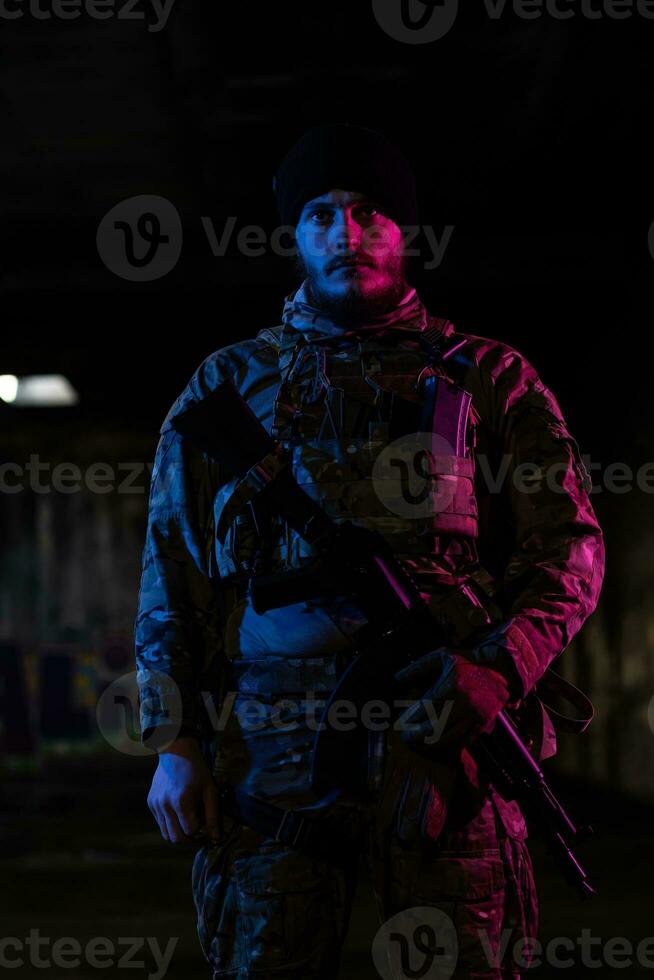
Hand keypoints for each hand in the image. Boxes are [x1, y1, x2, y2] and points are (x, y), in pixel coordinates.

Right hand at [147, 736, 221, 844]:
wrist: (176, 752)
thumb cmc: (197, 770)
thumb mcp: (210, 790)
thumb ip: (213, 815)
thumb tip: (216, 838)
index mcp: (182, 802)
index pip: (190, 831)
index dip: (201, 833)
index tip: (207, 829)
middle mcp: (165, 806)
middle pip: (175, 838)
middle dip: (188, 840)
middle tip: (198, 833)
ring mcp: (156, 805)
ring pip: (165, 833)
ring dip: (178, 833)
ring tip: (188, 825)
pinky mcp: (150, 803)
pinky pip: (160, 822)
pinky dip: (169, 824)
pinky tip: (178, 813)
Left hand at [394, 648, 510, 758]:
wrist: (500, 670)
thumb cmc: (467, 662)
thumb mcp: (442, 656)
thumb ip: (419, 666)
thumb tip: (397, 677)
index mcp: (453, 684)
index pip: (428, 707)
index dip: (412, 718)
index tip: (401, 723)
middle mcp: (465, 702)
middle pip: (436, 726)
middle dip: (417, 735)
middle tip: (406, 737)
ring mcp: (475, 715)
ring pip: (449, 738)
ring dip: (430, 744)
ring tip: (417, 743)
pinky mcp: (482, 723)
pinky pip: (462, 741)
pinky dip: (447, 745)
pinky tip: (436, 745)